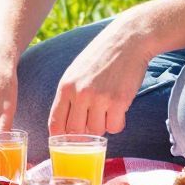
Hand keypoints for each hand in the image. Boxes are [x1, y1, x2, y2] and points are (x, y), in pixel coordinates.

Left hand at [48, 18, 152, 137]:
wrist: (128, 40)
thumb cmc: (101, 56)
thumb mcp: (76, 72)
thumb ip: (70, 95)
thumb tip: (67, 126)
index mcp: (66, 87)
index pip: (56, 124)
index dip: (60, 138)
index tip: (67, 143)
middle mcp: (80, 94)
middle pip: (75, 133)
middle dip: (84, 134)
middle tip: (93, 123)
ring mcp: (99, 98)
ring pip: (96, 132)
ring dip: (103, 126)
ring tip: (108, 110)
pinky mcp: (119, 101)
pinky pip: (115, 128)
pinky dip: (118, 123)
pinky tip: (119, 110)